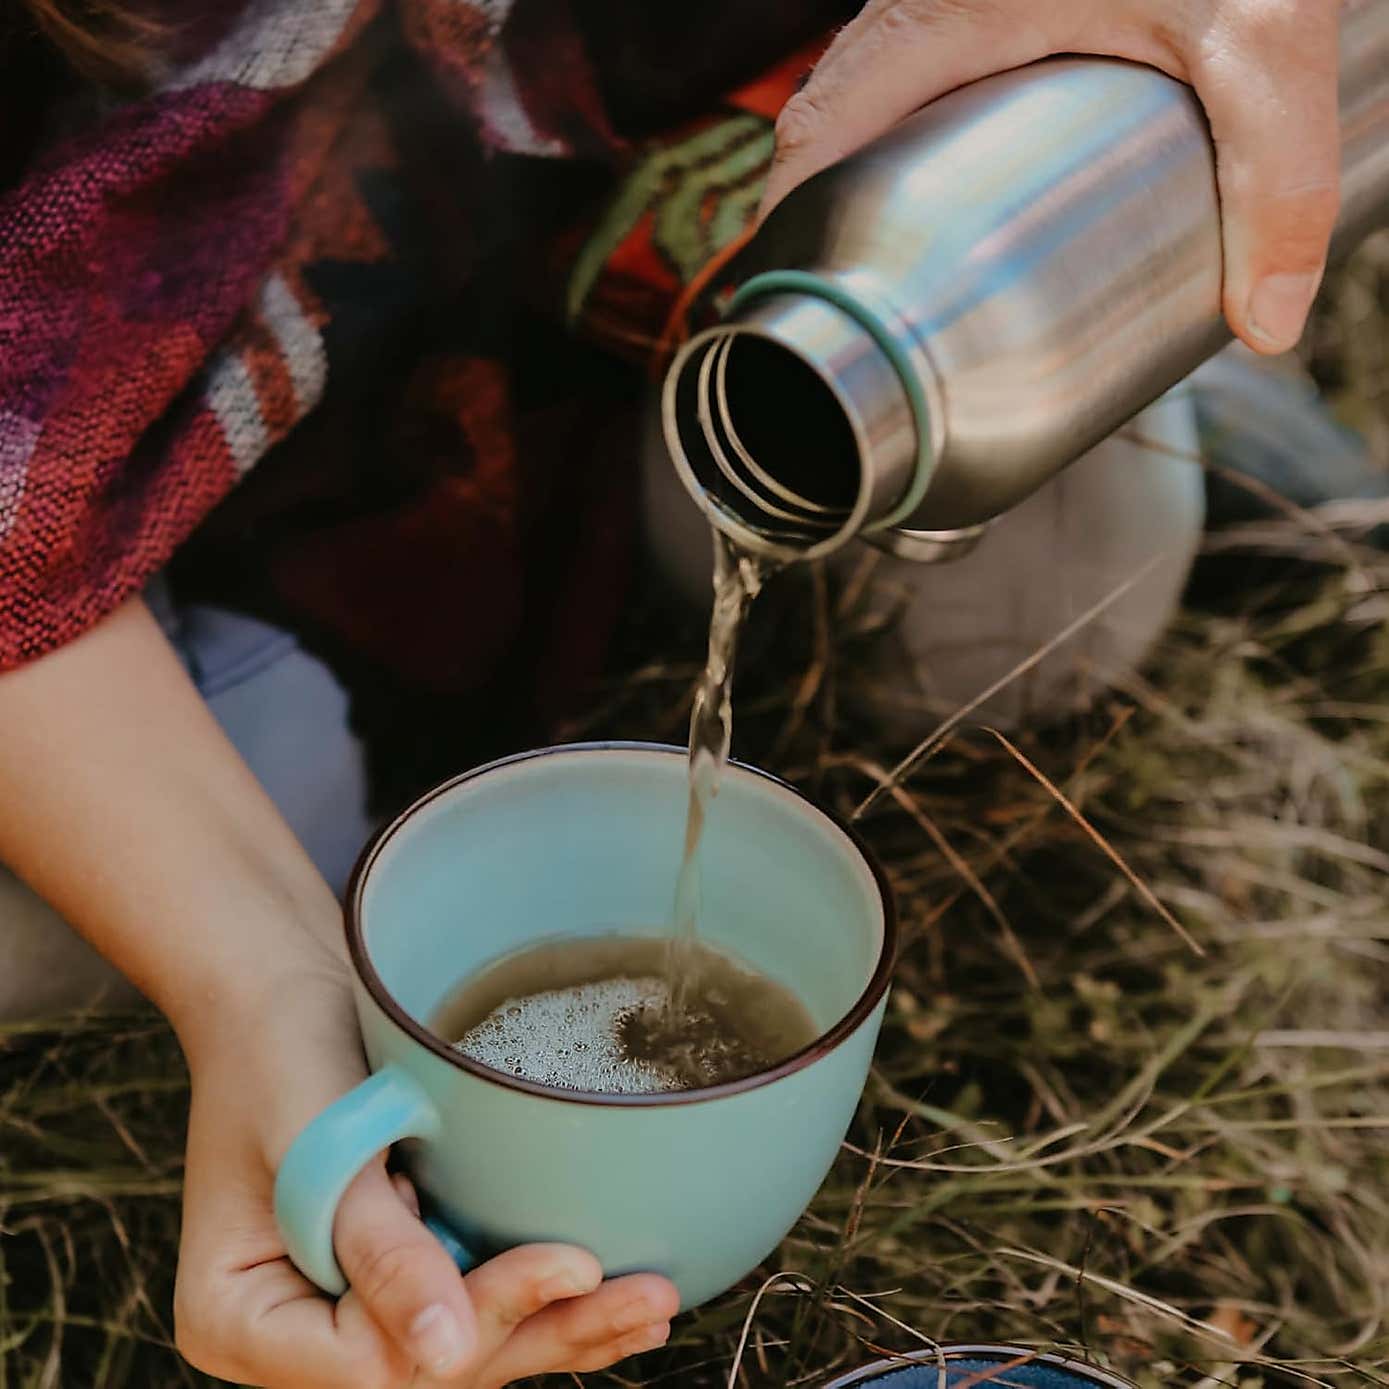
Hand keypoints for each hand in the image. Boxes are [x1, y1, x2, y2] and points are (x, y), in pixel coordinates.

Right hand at [172, 966, 678, 1387]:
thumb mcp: (319, 1142)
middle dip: (543, 1330)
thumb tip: (445, 1350)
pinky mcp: (396, 1275)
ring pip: (465, 1351)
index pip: (369, 1363)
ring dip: (560, 1328)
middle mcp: (295, 1336)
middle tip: (649, 1299)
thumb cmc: (280, 1051)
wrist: (279, 995)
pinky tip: (607, 1299)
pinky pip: (470, 1307)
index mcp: (241, 1318)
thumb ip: (376, 1250)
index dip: (476, 1320)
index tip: (570, 1264)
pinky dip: (538, 1302)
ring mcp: (348, 1311)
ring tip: (652, 1308)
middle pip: (431, 1370)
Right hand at [761, 0, 1340, 354]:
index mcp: (945, 15)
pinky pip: (912, 65)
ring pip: (867, 90)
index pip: (817, 130)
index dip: (786, 219)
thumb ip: (1275, 174)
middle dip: (822, 212)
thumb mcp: (1261, 33)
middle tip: (856, 295)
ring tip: (895, 255)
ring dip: (863, 170)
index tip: (791, 291)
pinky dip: (906, 128)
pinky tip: (956, 172)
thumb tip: (1268, 322)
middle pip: (828, 118)